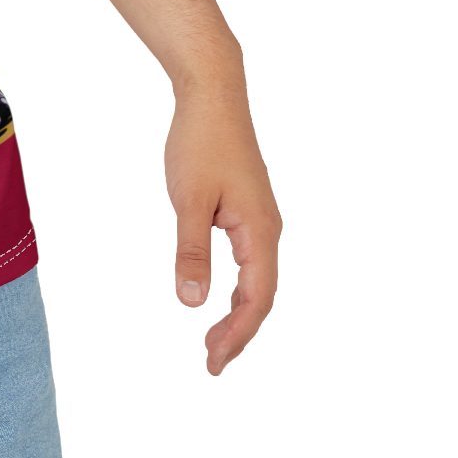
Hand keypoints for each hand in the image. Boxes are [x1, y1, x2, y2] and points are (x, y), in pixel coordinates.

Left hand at [165, 82, 281, 375]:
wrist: (213, 94)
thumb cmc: (199, 142)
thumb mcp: (188, 199)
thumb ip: (190, 250)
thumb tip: (191, 302)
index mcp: (260, 231)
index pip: (257, 299)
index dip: (237, 335)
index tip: (213, 362)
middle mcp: (269, 230)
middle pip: (261, 296)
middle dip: (238, 333)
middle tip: (211, 364)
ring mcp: (262, 220)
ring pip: (258, 280)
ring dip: (239, 314)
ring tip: (213, 342)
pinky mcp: (250, 210)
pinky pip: (251, 262)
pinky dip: (239, 289)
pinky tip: (221, 299)